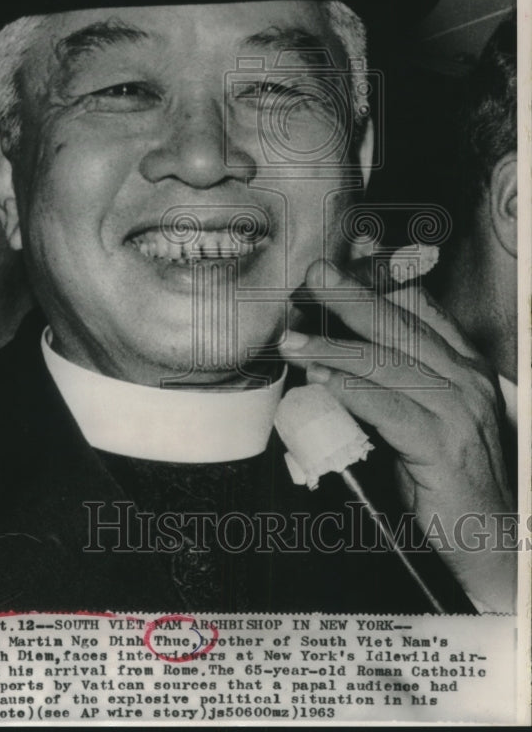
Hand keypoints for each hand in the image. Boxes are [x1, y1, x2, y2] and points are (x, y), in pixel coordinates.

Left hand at [278, 258, 515, 612]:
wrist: (490, 535)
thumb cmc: (448, 472)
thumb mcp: (425, 412)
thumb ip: (391, 378)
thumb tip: (336, 353)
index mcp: (463, 364)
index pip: (421, 306)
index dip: (384, 274)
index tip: (351, 249)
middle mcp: (464, 379)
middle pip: (400, 326)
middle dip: (352, 295)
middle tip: (314, 274)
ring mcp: (457, 411)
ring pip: (388, 365)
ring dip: (334, 348)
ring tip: (293, 341)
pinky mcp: (442, 447)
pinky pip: (389, 410)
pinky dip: (351, 392)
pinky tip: (322, 382)